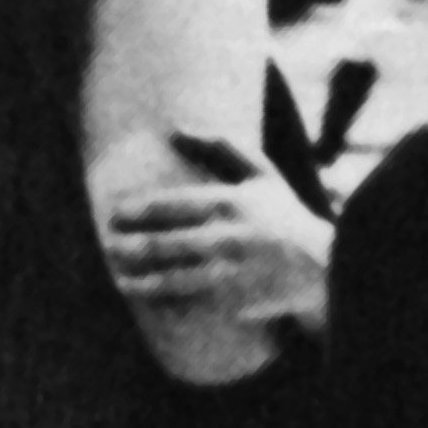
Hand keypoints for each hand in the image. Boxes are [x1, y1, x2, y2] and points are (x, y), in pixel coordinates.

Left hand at [103, 130, 331, 335]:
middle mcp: (228, 235)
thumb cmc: (283, 215)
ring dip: (137, 274)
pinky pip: (187, 296)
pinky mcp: (232, 298)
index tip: (114, 213)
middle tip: (106, 244)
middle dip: (128, 245)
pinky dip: (158, 294)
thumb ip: (220, 148)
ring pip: (170, 274)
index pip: (173, 205)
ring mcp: (229, 270)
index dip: (138, 210)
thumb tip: (175, 130)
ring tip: (116, 273)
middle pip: (164, 242)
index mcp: (232, 202)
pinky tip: (137, 290)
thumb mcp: (261, 174)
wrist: (321, 265)